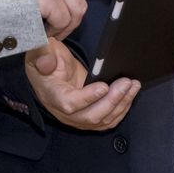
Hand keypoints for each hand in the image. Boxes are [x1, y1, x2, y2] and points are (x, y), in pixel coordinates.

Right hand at [24, 41, 138, 130]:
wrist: (49, 72)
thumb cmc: (45, 61)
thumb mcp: (40, 52)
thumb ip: (43, 55)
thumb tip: (47, 64)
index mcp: (52, 95)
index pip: (70, 103)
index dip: (88, 97)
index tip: (104, 86)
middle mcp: (65, 112)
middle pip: (91, 116)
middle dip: (112, 100)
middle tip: (126, 82)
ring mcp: (78, 118)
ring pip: (103, 120)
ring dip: (121, 104)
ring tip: (133, 86)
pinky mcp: (89, 117)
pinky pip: (107, 121)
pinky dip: (121, 110)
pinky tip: (130, 95)